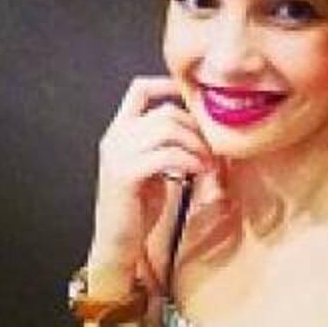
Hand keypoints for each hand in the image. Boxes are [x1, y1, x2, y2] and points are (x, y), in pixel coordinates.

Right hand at [87, 76, 213, 298]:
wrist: (118, 242)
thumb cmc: (140, 206)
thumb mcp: (154, 167)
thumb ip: (167, 144)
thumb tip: (200, 128)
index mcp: (120, 130)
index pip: (140, 90)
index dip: (168, 84)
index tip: (195, 97)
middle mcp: (115, 137)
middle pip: (165, 112)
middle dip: (196, 128)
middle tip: (212, 150)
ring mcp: (117, 154)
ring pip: (168, 130)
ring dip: (196, 145)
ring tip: (208, 162)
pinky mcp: (125, 174)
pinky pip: (167, 155)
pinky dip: (190, 161)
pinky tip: (199, 172)